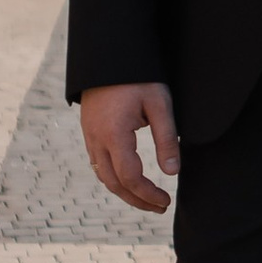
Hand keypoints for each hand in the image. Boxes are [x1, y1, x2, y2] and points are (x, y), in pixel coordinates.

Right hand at [81, 82, 179, 212]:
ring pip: (104, 176)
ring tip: (147, 199)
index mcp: (114, 134)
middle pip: (114, 183)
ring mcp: (90, 136)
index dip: (148, 194)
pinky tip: (129, 181)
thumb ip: (166, 138)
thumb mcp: (159, 103)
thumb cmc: (138, 77)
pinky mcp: (89, 132)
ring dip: (125, 192)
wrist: (109, 55)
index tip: (166, 201)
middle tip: (160, 207)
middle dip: (137, 200)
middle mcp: (97, 140)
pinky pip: (98, 164)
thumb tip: (172, 173)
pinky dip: (114, 179)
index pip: (130, 178)